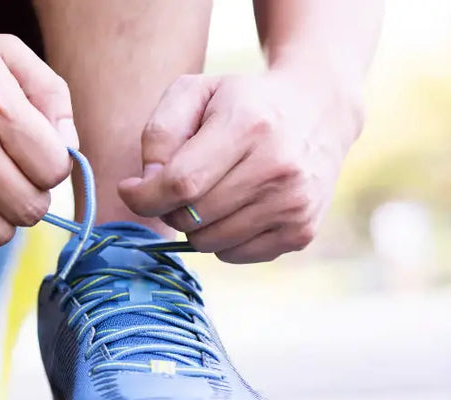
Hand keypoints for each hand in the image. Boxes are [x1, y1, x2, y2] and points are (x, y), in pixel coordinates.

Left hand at [118, 71, 363, 262]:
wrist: (318, 111)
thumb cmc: (241, 102)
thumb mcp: (194, 92)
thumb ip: (159, 133)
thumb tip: (146, 186)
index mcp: (248, 125)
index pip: (180, 183)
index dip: (144, 195)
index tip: (132, 188)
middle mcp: (278, 167)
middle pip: (192, 217)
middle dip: (170, 206)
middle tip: (178, 185)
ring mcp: (294, 204)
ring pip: (209, 242)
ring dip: (194, 224)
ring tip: (209, 192)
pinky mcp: (302, 231)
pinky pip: (235, 255)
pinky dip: (222, 238)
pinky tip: (234, 207)